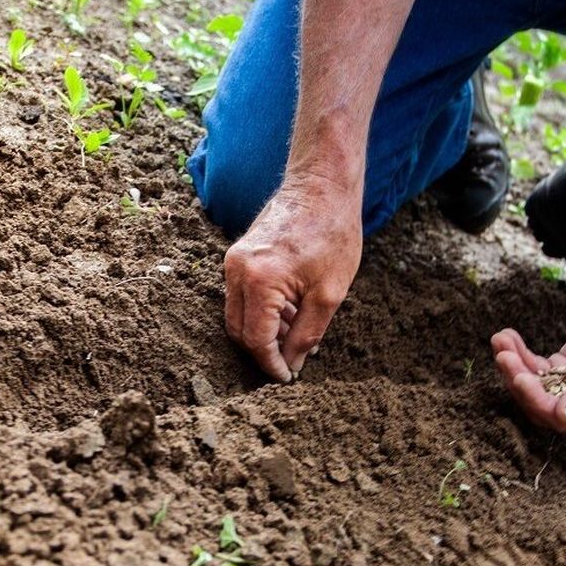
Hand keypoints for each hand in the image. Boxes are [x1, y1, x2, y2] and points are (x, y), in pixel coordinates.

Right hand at [223, 183, 361, 381]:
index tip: (287, 378)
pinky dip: (261, 311)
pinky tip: (290, 313)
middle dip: (263, 351)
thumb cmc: (332, 234)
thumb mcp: (329, 294)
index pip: (256, 339)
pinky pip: (241, 296)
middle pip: (238, 330)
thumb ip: (306, 334)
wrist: (321, 186)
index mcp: (259, 280)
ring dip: (263, 331)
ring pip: (237, 314)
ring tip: (297, 334)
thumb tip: (291, 364)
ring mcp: (233, 261)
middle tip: (291, 362)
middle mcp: (237, 270)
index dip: (270, 364)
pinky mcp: (237, 255)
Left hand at [491, 298, 565, 435]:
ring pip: (534, 386)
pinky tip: (506, 337)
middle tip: (504, 357)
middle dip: (519, 382)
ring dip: (513, 366)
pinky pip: (534, 366)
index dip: (539, 402)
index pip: (565, 421)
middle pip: (542, 405)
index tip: (521, 378)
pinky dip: (518, 353)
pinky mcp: (562, 368)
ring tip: (500, 342)